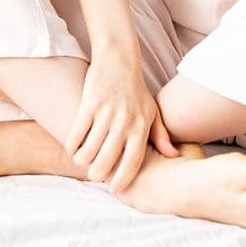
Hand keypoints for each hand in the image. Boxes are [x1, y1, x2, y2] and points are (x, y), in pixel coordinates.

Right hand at [63, 53, 181, 191]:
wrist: (119, 59)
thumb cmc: (136, 89)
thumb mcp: (152, 111)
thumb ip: (161, 135)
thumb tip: (173, 156)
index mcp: (140, 127)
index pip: (132, 163)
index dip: (122, 180)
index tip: (115, 187)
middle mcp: (124, 122)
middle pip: (106, 162)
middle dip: (97, 173)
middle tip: (94, 174)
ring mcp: (106, 113)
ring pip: (88, 151)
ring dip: (82, 160)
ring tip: (82, 159)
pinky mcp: (90, 103)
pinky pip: (76, 134)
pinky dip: (72, 145)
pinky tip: (73, 146)